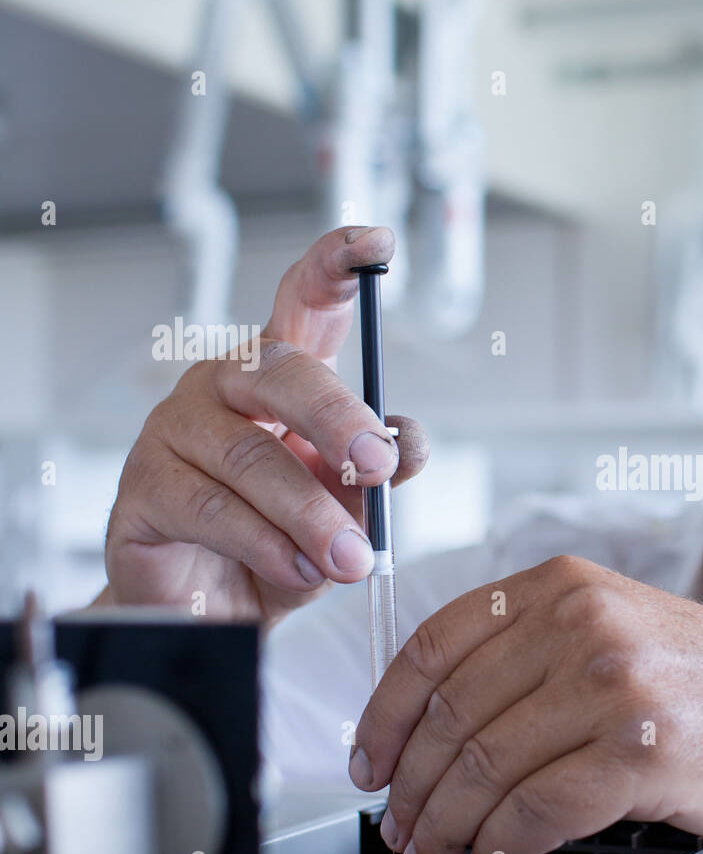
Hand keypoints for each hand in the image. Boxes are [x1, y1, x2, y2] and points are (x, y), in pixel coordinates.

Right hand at [102, 227, 428, 624]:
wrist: (221, 609)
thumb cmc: (285, 539)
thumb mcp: (349, 503)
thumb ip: (382, 467)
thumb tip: (408, 442)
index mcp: (280, 376)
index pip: (304, 303)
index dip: (336, 267)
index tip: (376, 244)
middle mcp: (224, 386)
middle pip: (282, 374)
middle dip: (339, 420)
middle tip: (378, 466)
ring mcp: (175, 431)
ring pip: (251, 456)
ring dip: (311, 512)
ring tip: (349, 558)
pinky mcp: (143, 489)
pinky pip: (214, 510)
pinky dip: (267, 544)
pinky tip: (297, 567)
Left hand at [350, 555, 702, 853]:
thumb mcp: (615, 627)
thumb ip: (528, 654)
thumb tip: (431, 729)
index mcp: (565, 587)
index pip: (435, 643)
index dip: (386, 713)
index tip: (371, 761)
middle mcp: (585, 624)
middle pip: (453, 713)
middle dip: (412, 786)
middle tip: (401, 828)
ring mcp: (615, 685)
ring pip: (485, 766)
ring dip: (447, 825)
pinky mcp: (642, 752)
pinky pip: (535, 810)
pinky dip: (501, 845)